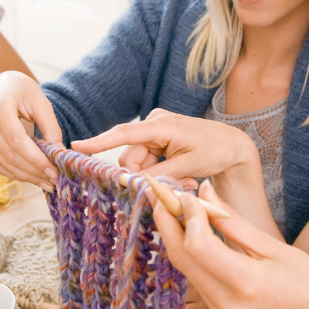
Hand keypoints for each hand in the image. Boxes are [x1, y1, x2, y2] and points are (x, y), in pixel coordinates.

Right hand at [0, 70, 62, 188]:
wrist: (2, 85)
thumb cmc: (24, 92)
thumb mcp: (42, 104)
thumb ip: (51, 128)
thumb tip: (59, 155)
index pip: (17, 141)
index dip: (36, 160)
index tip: (54, 172)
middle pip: (10, 155)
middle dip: (34, 171)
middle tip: (54, 181)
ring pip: (3, 163)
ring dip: (26, 176)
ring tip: (46, 183)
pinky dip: (15, 173)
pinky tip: (32, 178)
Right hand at [75, 111, 268, 224]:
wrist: (232, 145)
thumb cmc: (214, 151)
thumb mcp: (188, 165)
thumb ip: (160, 174)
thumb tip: (134, 182)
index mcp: (161, 125)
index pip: (124, 134)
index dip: (99, 142)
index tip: (77, 147)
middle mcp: (153, 124)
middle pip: (130, 158)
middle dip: (144, 175)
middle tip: (174, 184)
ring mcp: (154, 131)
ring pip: (138, 163)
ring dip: (154, 176)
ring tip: (184, 179)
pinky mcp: (157, 140)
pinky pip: (147, 161)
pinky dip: (159, 171)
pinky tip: (180, 174)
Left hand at [151, 182, 308, 308]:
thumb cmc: (308, 286)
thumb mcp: (276, 249)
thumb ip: (235, 222)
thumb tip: (205, 192)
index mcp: (247, 284)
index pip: (199, 245)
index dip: (188, 216)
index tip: (187, 194)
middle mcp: (227, 304)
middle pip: (181, 257)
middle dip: (167, 221)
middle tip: (162, 194)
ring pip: (184, 268)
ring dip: (175, 235)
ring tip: (176, 208)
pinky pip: (195, 279)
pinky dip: (189, 253)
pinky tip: (191, 233)